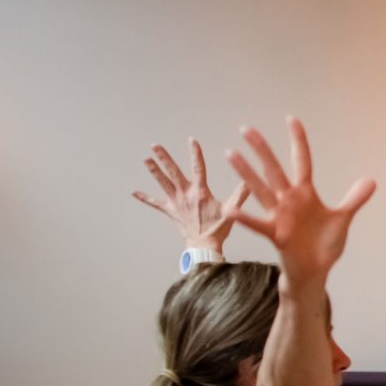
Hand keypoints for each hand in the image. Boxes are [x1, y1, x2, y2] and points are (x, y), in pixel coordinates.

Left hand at [132, 139, 250, 249]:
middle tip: (155, 145)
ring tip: (146, 159)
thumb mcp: (232, 210)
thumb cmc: (218, 229)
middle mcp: (186, 194)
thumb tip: (250, 181)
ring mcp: (176, 202)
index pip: (198, 167)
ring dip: (154, 171)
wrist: (204, 245)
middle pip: (173, 172)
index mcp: (200, 192)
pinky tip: (134, 192)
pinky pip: (155, 203)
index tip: (192, 140)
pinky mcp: (171, 211)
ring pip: (163, 183)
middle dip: (164, 158)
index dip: (195, 153)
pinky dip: (145, 198)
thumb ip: (241, 194)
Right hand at [223, 120, 373, 284]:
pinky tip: (231, 210)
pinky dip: (246, 218)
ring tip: (230, 153)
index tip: (291, 119)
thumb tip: (371, 180)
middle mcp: (289, 201)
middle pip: (274, 169)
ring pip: (261, 189)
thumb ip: (354, 199)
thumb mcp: (342, 219)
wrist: (315, 271)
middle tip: (245, 128)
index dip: (298, 141)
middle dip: (262, 150)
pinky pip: (257, 224)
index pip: (302, 161)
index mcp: (305, 194)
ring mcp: (280, 216)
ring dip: (246, 172)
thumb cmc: (324, 245)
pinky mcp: (275, 234)